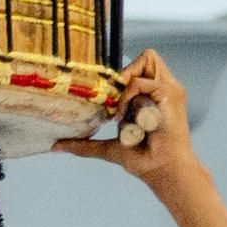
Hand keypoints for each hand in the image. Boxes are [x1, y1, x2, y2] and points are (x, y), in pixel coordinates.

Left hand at [59, 48, 202, 189]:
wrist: (162, 169)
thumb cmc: (142, 158)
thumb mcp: (107, 146)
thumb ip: (84, 143)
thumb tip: (56, 146)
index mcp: (155, 95)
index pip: (141, 65)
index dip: (123, 73)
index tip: (108, 96)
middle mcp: (164, 88)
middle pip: (147, 56)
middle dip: (126, 72)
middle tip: (113, 98)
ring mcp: (170, 89)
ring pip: (147, 59)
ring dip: (126, 81)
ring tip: (119, 109)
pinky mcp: (170, 94)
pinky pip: (141, 82)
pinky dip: (127, 96)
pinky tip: (122, 116)